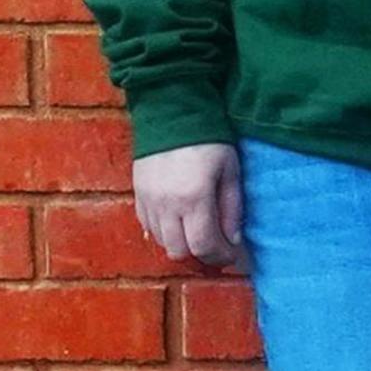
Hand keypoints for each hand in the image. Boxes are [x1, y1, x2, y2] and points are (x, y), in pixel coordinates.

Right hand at [130, 144, 243, 270]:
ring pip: (161, 243)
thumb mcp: (230, 171)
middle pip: (179, 252)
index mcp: (194, 199)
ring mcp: (148, 202)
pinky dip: (165, 234)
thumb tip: (233, 240)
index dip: (220, 257)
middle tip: (217, 250)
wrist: (171, 113)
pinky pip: (148, 228)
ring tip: (199, 238)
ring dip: (182, 246)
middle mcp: (166, 205)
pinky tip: (180, 226)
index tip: (232, 255)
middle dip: (201, 257)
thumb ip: (232, 208)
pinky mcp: (137, 196)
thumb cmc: (210, 141)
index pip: (204, 246)